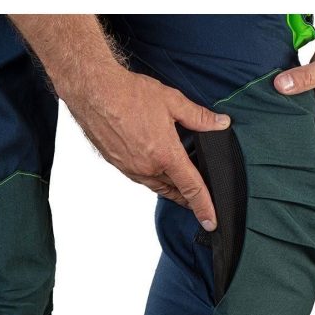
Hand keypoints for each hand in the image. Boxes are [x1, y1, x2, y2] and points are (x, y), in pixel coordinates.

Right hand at [60, 63, 229, 230]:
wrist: (94, 92)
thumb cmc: (129, 94)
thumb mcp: (172, 101)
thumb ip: (199, 117)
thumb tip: (221, 123)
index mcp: (165, 155)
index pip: (192, 188)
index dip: (204, 207)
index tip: (211, 222)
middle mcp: (147, 167)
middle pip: (174, 191)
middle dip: (188, 198)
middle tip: (199, 201)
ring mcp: (130, 168)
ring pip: (156, 186)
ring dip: (170, 189)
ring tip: (180, 188)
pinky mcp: (117, 163)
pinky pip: (140, 178)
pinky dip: (153, 179)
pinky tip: (156, 170)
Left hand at [274, 15, 314, 155]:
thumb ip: (303, 78)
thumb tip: (279, 86)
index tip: (308, 173)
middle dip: (301, 143)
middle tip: (280, 157)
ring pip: (306, 115)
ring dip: (293, 122)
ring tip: (272, 136)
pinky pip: (301, 98)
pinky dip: (290, 103)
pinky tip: (274, 108)